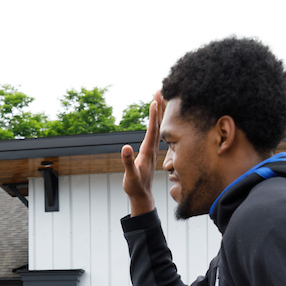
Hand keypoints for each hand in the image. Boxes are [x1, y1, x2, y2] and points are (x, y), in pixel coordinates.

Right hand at [119, 93, 163, 215]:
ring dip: (159, 112)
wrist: (142, 195)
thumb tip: (125, 147)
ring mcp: (153, 149)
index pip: (152, 130)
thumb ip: (128, 162)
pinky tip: (156, 117)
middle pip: (158, 124)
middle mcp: (152, 148)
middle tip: (160, 90)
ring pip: (158, 126)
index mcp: (148, 151)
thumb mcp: (130, 175)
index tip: (155, 100)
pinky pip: (156, 132)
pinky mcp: (150, 151)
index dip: (154, 115)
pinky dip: (156, 121)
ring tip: (160, 97)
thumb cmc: (135, 186)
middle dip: (159, 107)